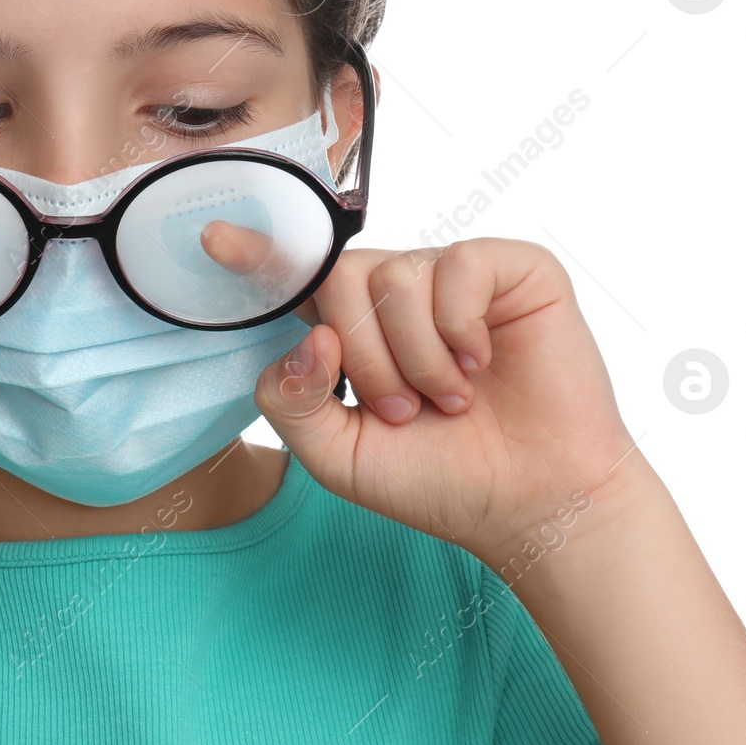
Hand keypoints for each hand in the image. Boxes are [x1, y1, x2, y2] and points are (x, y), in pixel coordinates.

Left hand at [242, 236, 637, 568]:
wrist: (532, 504)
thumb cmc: (440, 479)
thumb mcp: (338, 455)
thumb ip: (293, 401)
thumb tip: (308, 335)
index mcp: (352, 329)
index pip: (294, 278)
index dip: (256, 254)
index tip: (213, 240)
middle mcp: (399, 292)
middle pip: (338, 278)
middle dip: (363, 358)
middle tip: (405, 411)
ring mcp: (455, 277)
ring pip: (394, 277)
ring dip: (416, 358)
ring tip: (451, 400)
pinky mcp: (512, 270)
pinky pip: (457, 265)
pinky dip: (459, 325)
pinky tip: (483, 361)